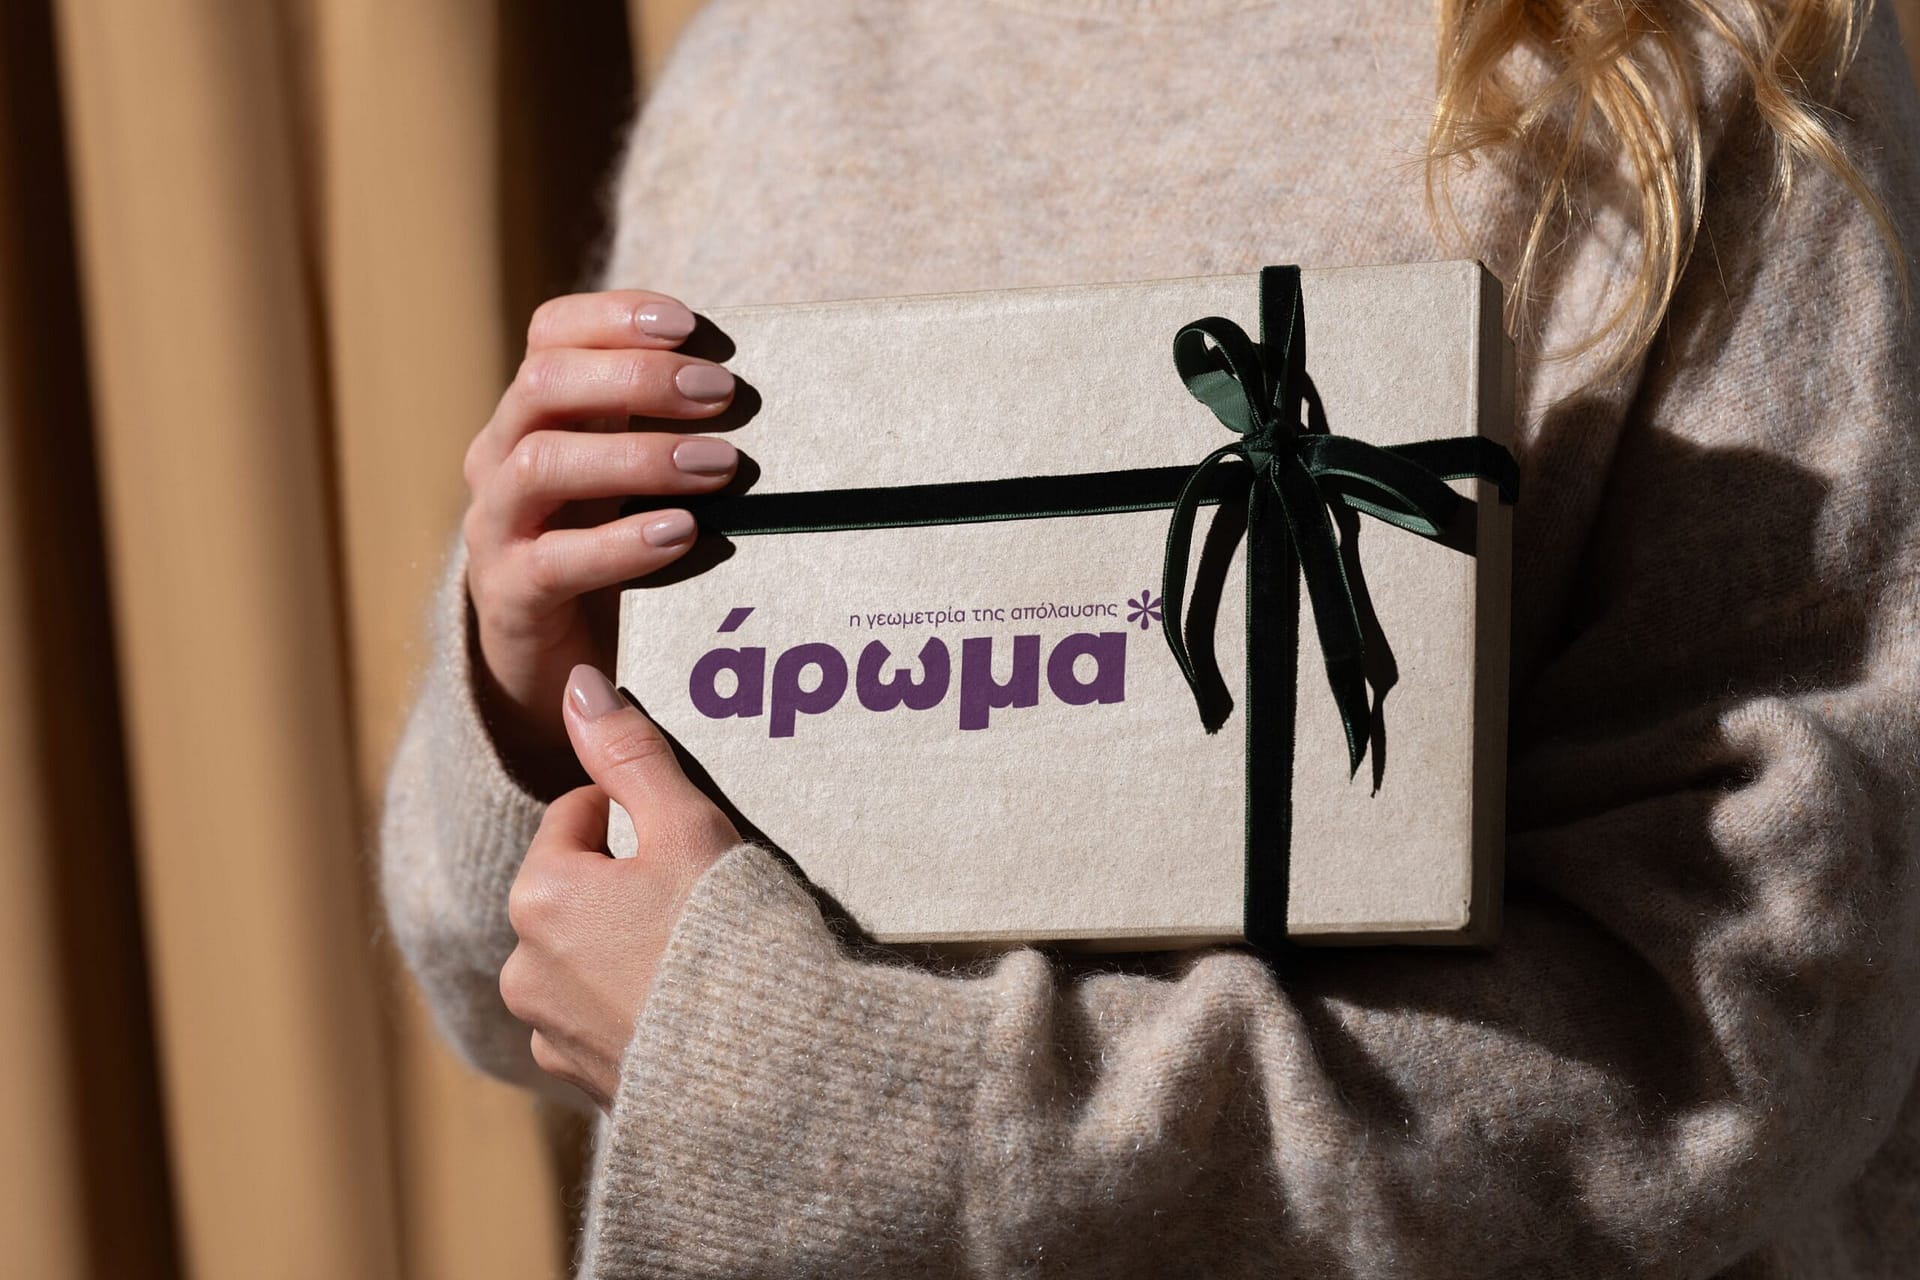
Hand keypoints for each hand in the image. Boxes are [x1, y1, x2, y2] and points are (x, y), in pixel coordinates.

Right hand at [462, 291, 737, 794]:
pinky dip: (621, 542)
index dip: (614, 316)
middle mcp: (503, 457)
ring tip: (719, 466)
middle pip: (543, 383)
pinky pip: (554, 560)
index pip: (552, 334)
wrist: (558, 664)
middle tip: (721, 394)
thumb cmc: (614, 552)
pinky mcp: (509, 595)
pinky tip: (682, 534)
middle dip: (637, 379)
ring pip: (541, 463)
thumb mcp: (638, 477)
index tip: (689, 324)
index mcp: (536, 415)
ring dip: (638, 456)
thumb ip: (673, 426)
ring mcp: (497, 526)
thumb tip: (763, 387)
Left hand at [500, 663, 740, 1110]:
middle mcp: (524, 968)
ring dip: (622, 949)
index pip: (578, 816)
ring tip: (693, 958)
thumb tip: (578, 684)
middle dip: (625, 886)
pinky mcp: (580, 1080)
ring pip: (581, 957)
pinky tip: (682, 1008)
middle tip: (697, 899)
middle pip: (574, 889)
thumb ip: (629, 753)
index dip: (640, 817)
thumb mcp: (687, 826)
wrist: (767, 1072)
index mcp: (540, 895)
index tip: (690, 841)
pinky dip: (629, 1008)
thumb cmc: (727, 939)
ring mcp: (549, 1032)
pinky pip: (596, 1020)